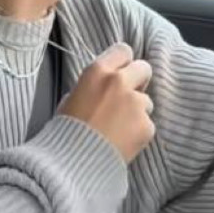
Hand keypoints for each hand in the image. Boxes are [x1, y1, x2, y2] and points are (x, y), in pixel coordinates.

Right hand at [59, 44, 155, 162]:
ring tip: (119, 127)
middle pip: (144, 68)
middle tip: (127, 98)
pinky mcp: (147, 125)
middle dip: (138, 80)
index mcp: (97, 71)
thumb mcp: (72, 98)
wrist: (73, 162)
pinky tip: (123, 141)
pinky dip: (138, 132)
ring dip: (137, 110)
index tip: (121, 73)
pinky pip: (147, 124)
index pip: (123, 50)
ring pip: (146, 100)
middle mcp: (120, 82)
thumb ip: (93, 86)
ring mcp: (136, 103)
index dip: (123, 63)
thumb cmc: (66, 131)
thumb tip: (104, 87)